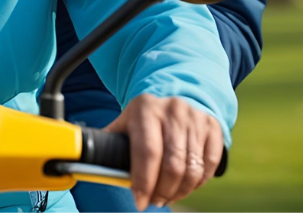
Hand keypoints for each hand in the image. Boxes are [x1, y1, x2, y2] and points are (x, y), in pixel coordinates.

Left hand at [106, 94, 223, 210]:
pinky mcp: (213, 127)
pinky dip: (198, 183)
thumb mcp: (125, 123)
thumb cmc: (144, 120)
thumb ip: (110, 143)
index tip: (139, 201)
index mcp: (145, 108)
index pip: (147, 152)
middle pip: (172, 165)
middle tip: (155, 201)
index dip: (144, 182)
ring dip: (179, 191)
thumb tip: (89, 164)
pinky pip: (210, 165)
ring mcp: (195, 118)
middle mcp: (172, 110)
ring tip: (167, 197)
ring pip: (192, 169)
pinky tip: (185, 186)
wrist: (175, 101)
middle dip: (162, 191)